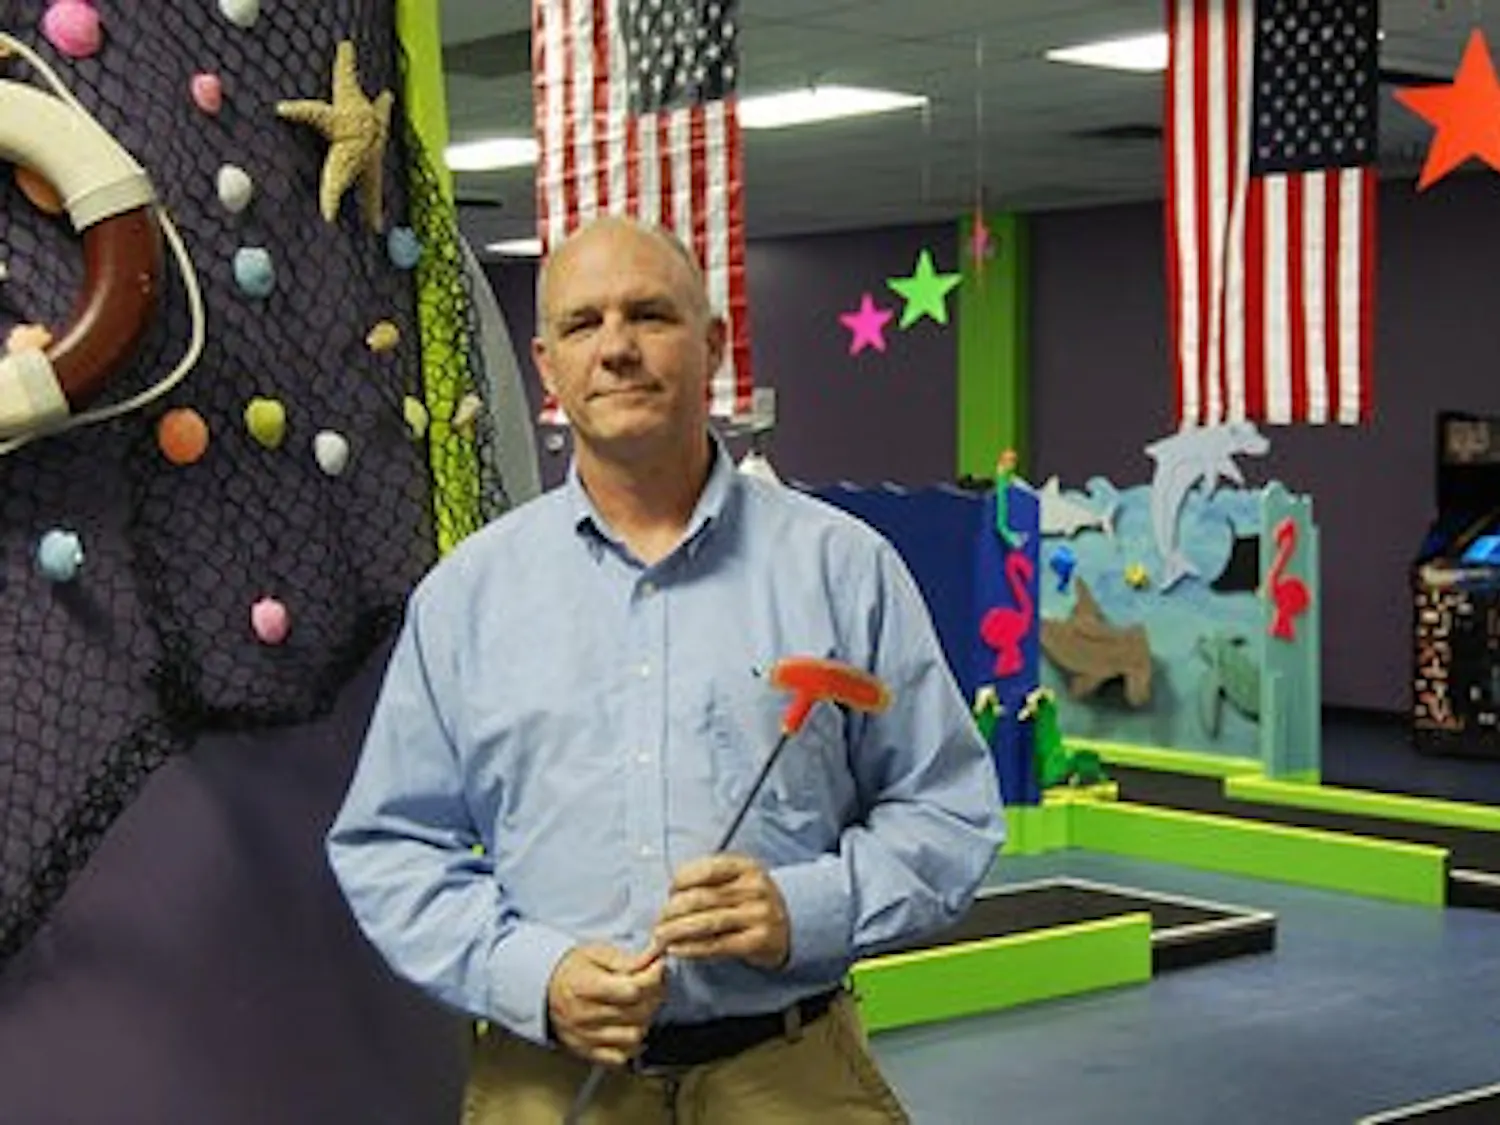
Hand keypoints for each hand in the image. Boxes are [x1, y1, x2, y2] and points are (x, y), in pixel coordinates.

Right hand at [546, 944, 665, 1066]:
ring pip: (634, 1036)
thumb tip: (650, 961)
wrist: (546, 989)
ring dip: (644, 1020)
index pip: (632, 989)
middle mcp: (584, 1014)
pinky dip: (631, 1044)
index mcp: (584, 986)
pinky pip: (620, 1057)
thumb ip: (624, 959)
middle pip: (637, 1012)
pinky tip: (629, 1026)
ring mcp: (585, 1037)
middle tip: (654, 984)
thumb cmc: (573, 970)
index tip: (658, 967)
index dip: (653, 977)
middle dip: (654, 995)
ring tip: (641, 1005)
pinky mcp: (588, 1052)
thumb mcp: (595, 952)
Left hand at [651, 853, 789, 969]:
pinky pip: (717, 945)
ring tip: (660, 938)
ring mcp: (758, 914)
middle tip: (657, 923)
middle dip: (671, 912)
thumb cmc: (752, 900)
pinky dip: (692, 949)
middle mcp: (754, 888)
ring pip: (706, 922)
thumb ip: (710, 880)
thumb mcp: (738, 879)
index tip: (669, 893)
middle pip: (701, 898)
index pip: (704, 870)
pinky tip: (677, 950)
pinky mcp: (758, 941)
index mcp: (746, 866)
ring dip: (676, 932)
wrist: (792, 924)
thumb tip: (669, 895)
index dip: (680, 881)